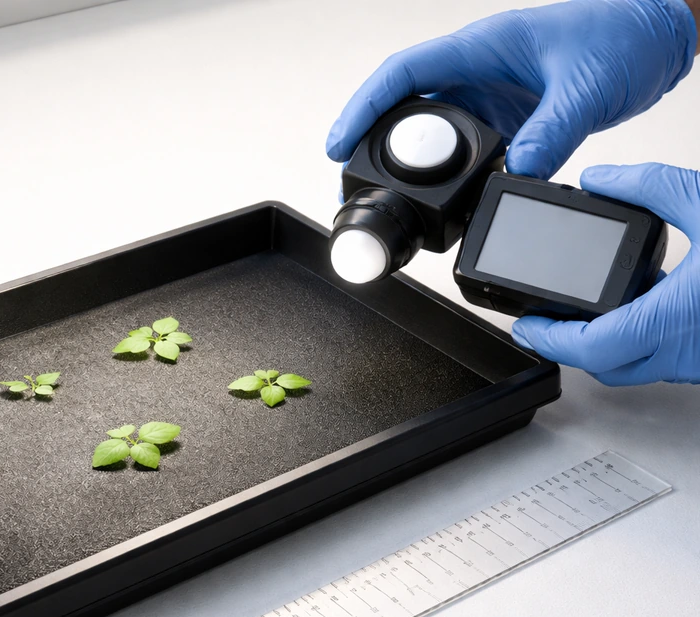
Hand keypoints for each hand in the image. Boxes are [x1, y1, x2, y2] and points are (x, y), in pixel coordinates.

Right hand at [325, 0, 696, 180]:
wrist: (657, 37)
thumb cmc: (623, 34)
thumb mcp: (585, 87)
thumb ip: (550, 134)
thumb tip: (517, 177)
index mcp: (482, 48)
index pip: (404, 74)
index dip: (363, 108)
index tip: (337, 144)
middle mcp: (477, 73)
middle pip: (405, 111)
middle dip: (372, 148)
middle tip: (355, 187)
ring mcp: (489, 98)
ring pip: (432, 137)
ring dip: (412, 168)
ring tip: (393, 203)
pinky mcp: (506, 122)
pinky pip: (466, 154)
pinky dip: (453, 179)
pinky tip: (449, 203)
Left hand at [511, 163, 699, 385]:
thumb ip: (649, 185)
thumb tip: (602, 176)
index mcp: (678, 319)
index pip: (591, 348)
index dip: (549, 340)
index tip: (525, 324)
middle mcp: (689, 352)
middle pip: (605, 366)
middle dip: (571, 344)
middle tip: (548, 318)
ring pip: (636, 368)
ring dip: (606, 345)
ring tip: (588, 311)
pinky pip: (666, 361)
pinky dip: (643, 341)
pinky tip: (648, 306)